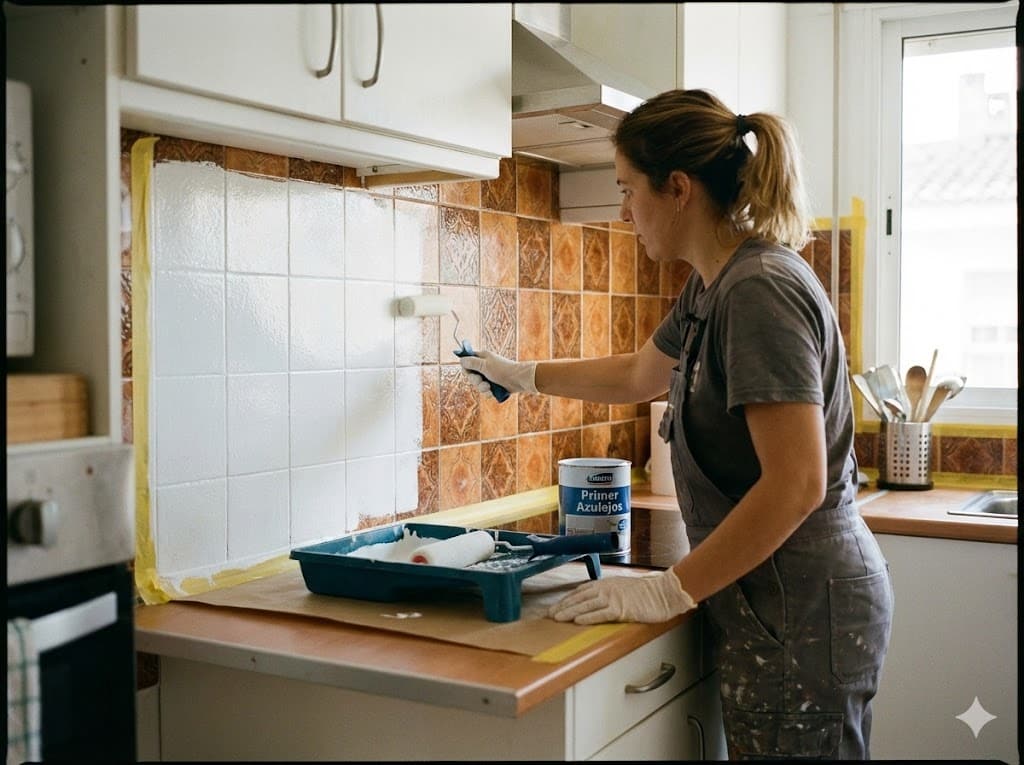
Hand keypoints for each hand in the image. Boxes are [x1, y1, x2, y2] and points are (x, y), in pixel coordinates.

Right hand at [458, 349, 537, 395]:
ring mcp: (489, 376)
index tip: (469, 372)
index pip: (467, 362)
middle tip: (481, 380)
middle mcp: (485, 366)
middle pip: (471, 376)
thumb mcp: (484, 365)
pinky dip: (488, 393)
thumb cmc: (502, 370)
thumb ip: (471, 363)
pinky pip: (485, 391)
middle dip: (475, 381)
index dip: (466, 368)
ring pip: (478, 385)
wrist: (518, 380)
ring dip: (482, 388)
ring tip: (489, 387)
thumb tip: (461, 360)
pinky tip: (492, 392)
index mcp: (482, 358)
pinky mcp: (494, 385)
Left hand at [549, 569, 695, 624]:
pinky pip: (600, 614)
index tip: (556, 606)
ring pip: (585, 605)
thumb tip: (596, 601)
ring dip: (569, 612)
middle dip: (562, 606)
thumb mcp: (622, 587)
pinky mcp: (620, 609)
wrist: (663, 593)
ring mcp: (613, 598)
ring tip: (557, 618)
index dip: (566, 599)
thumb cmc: (646, 592)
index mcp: (605, 583)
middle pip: (579, 598)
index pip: (580, 591)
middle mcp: (606, 589)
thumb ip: (608, 592)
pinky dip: (588, 617)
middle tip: (549, 614)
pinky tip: (577, 621)